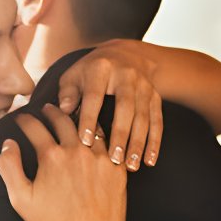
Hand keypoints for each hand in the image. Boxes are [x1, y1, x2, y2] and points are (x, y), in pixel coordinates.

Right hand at [0, 104, 126, 220]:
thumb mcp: (20, 200)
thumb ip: (8, 167)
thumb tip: (7, 145)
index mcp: (51, 157)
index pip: (34, 127)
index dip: (24, 120)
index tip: (20, 118)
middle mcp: (77, 151)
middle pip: (63, 119)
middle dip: (51, 111)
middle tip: (45, 108)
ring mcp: (101, 158)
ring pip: (89, 126)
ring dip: (77, 118)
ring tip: (71, 116)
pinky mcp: (117, 169)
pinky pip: (109, 142)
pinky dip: (99, 134)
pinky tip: (94, 135)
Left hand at [55, 39, 163, 171]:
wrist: (127, 55)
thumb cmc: (91, 72)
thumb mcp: (74, 75)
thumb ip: (67, 92)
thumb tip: (63, 109)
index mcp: (101, 68)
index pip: (94, 95)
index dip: (89, 118)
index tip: (84, 141)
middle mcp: (126, 75)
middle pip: (125, 107)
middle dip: (120, 134)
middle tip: (113, 159)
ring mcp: (144, 86)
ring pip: (143, 117)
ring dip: (138, 142)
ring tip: (130, 165)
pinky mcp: (156, 97)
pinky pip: (157, 121)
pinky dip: (155, 142)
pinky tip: (149, 161)